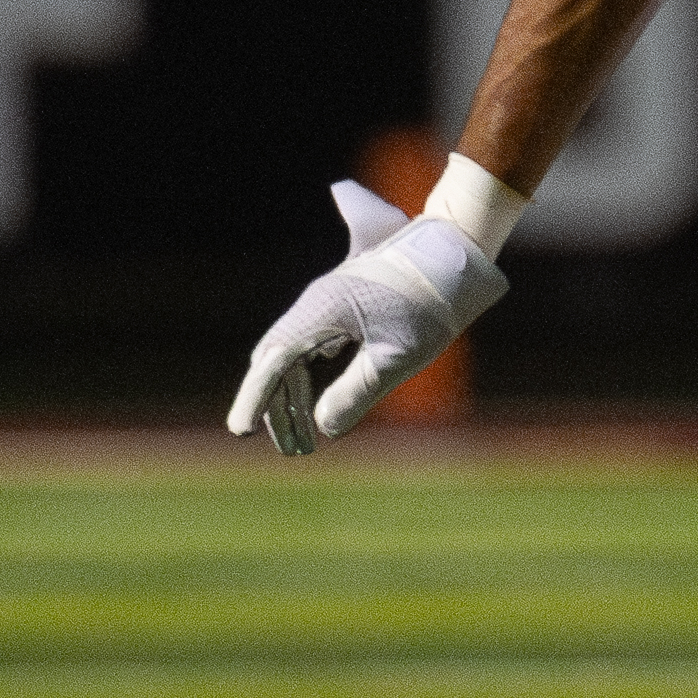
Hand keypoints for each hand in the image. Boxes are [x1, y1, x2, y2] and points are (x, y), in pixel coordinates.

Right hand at [226, 181, 509, 456]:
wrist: (456, 251)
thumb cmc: (431, 304)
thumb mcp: (398, 357)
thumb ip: (357, 393)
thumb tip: (324, 426)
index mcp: (322, 311)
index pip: (274, 361)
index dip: (255, 398)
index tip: (241, 431)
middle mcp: (316, 302)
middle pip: (277, 358)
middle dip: (274, 403)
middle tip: (288, 447)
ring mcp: (329, 299)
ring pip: (294, 352)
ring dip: (294, 392)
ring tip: (304, 438)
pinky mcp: (346, 301)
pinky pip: (312, 343)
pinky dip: (308, 375)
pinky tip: (311, 399)